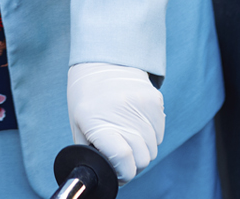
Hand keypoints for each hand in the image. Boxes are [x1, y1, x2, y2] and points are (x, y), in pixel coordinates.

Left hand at [67, 62, 164, 182]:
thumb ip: (91, 153)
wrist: (102, 63)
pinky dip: (151, 135)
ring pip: (153, 148)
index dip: (123, 173)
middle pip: (142, 159)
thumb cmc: (87, 100)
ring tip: (128, 135)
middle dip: (133, 163)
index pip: (123, 160)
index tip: (119, 171)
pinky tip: (136, 123)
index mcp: (98, 122)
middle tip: (123, 154)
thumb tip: (109, 175)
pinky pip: (160, 134)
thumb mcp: (78, 126)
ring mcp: (141, 105)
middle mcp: (121, 112)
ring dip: (142, 149)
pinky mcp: (154, 99)